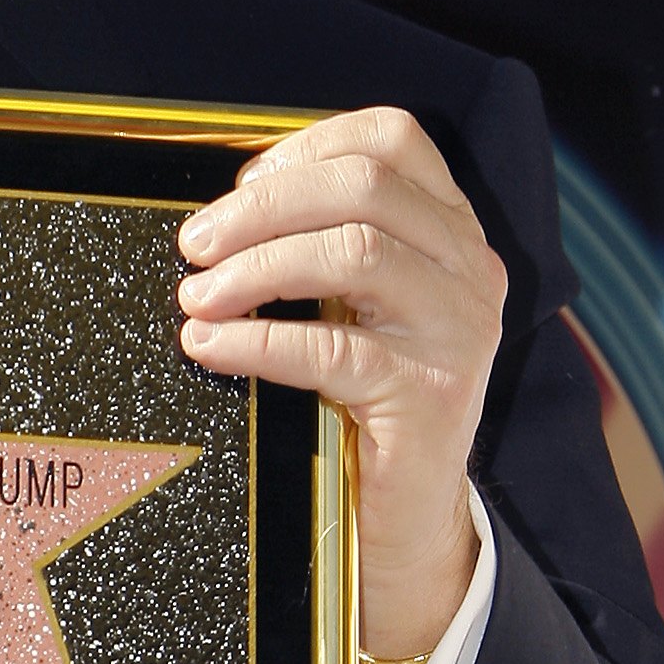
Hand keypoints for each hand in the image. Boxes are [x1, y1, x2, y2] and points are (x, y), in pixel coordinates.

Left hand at [176, 109, 504, 663]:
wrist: (402, 524)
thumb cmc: (358, 405)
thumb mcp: (349, 307)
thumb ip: (315, 245)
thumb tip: (226, 211)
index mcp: (450, 231)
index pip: (391, 139)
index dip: (305, 147)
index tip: (239, 186)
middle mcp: (468, 269)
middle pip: (364, 186)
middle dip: (262, 207)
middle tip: (195, 244)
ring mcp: (459, 330)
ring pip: (354, 253)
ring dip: (255, 268)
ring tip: (197, 298)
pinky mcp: (432, 395)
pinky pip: (334, 347)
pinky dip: (257, 340)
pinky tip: (209, 346)